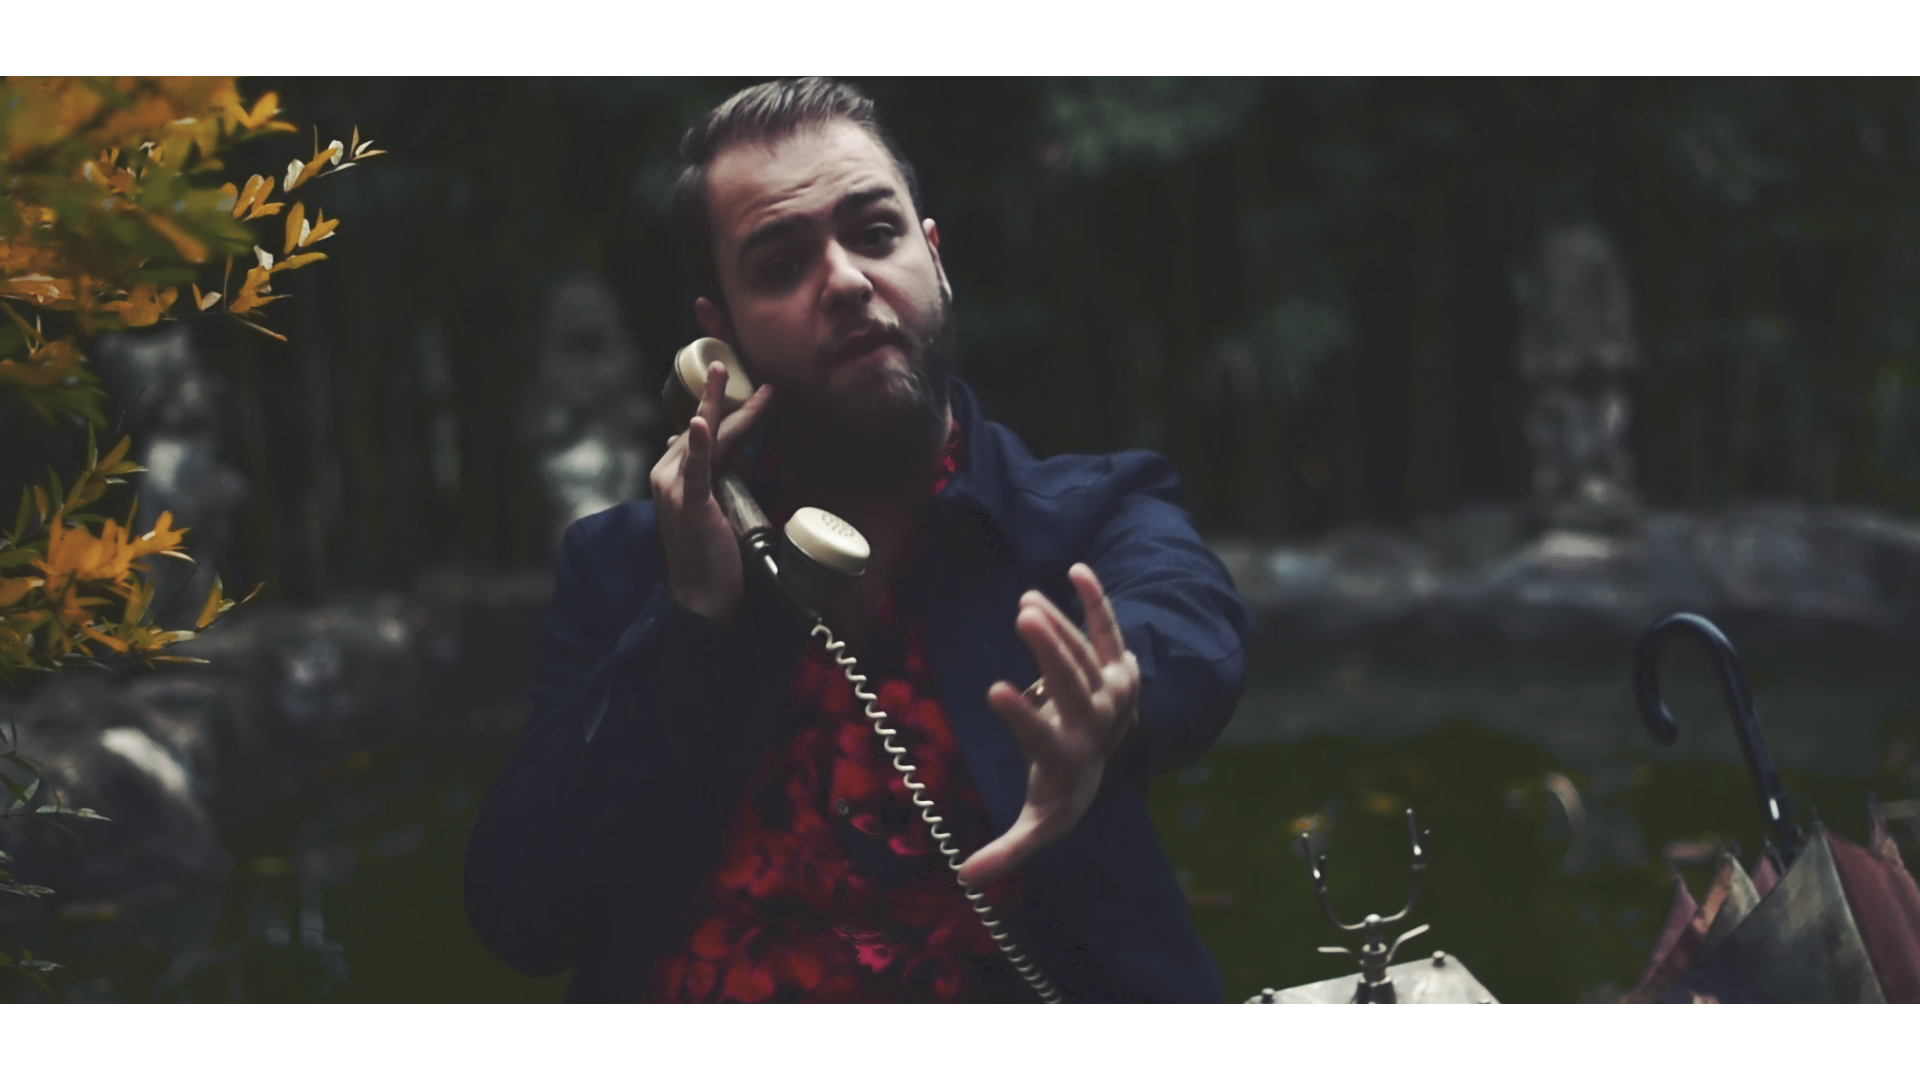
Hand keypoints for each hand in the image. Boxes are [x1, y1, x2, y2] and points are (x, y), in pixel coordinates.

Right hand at [650, 360, 770, 624]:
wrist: (702, 596)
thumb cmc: (712, 553)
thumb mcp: (716, 504)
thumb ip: (721, 477)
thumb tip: (736, 454)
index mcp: (672, 475)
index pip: (701, 434)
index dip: (722, 409)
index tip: (746, 389)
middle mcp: (666, 476)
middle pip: (701, 429)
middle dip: (720, 398)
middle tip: (726, 366)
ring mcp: (673, 489)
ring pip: (703, 440)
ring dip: (718, 407)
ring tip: (724, 377)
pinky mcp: (689, 505)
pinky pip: (697, 469)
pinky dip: (701, 445)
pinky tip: (702, 422)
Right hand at [959, 563, 1140, 886]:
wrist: (1111, 759)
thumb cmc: (1060, 790)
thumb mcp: (1039, 822)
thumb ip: (1009, 848)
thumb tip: (968, 879)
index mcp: (1068, 757)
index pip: (1045, 737)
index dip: (1021, 715)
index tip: (993, 691)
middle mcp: (1096, 723)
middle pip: (1075, 682)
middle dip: (1052, 650)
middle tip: (1023, 615)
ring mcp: (1112, 690)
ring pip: (1085, 652)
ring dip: (1058, 623)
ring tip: (1027, 600)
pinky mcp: (1118, 665)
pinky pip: (1107, 630)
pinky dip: (1096, 601)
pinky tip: (1078, 570)